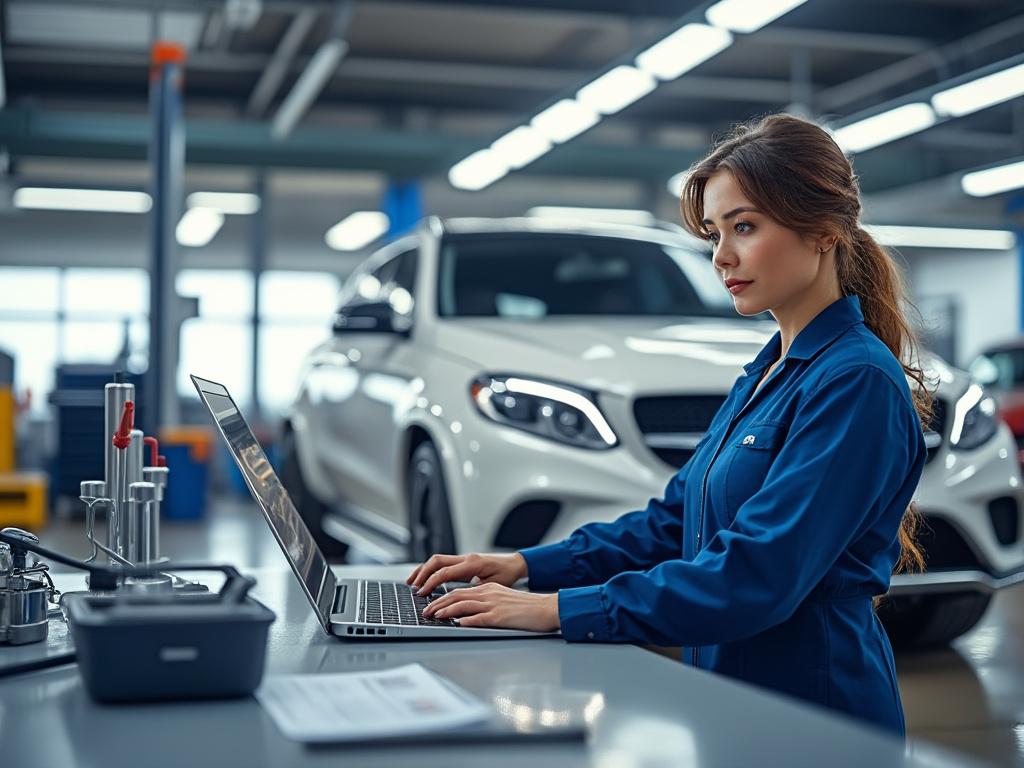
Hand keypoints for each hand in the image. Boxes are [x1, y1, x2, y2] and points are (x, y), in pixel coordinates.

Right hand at [406, 552, 526, 595]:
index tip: (421, 593)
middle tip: (413, 587)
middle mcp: (465, 558)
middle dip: (422, 573)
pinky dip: (432, 570)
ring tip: (413, 582)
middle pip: (436, 561)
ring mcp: (464, 558)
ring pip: (438, 560)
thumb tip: (458, 599)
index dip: (430, 583)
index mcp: (471, 564)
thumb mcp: (492, 586)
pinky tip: (426, 578)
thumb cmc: (507, 575)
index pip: (444, 572)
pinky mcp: (463, 561)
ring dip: (424, 570)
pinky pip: (444, 563)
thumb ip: (474, 591)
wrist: (515, 564)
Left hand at [422, 582, 559, 632]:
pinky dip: (465, 620)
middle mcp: (489, 594)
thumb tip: (466, 614)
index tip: (431, 605)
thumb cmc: (527, 608)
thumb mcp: (503, 599)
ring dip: (445, 611)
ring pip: (463, 605)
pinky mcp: (500, 617)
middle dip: (438, 604)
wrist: (546, 608)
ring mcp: (494, 605)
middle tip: (426, 611)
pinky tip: (456, 624)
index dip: (442, 598)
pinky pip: (478, 618)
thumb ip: (485, 604)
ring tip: (434, 616)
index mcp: (489, 589)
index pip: (459, 591)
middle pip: (456, 595)